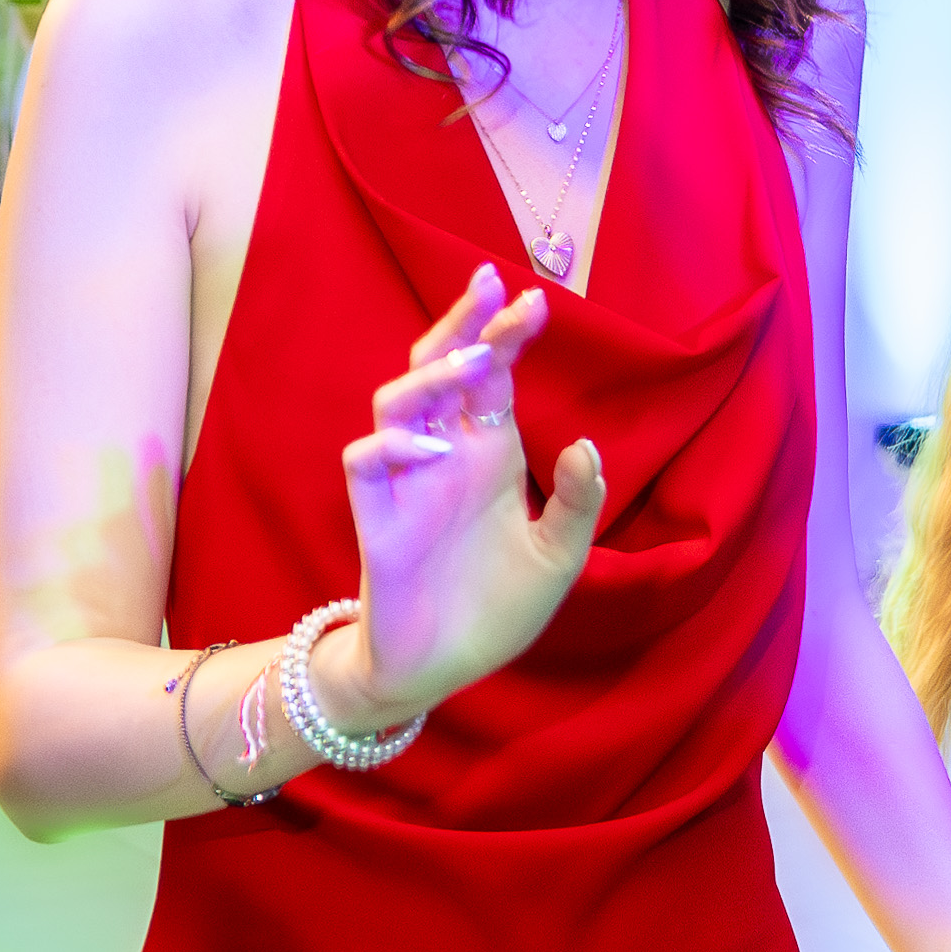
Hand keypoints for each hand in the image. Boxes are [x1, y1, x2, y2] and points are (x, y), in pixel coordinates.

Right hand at [334, 265, 606, 718]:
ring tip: (471, 363)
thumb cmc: (498, 607)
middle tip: (491, 284)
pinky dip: (394, 447)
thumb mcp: (559, 558)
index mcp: (488, 453)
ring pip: (396, 401)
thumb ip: (577, 504)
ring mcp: (405, 480)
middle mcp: (443, 454)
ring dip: (430, 375)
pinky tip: (433, 451)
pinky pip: (365, 460)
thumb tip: (585, 444)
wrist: (445, 667)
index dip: (507, 335)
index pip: (492, 375)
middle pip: (438, 364)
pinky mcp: (375, 516)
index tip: (537, 301)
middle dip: (462, 321)